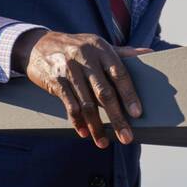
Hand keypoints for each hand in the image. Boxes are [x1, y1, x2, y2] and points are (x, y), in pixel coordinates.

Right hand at [14, 29, 150, 147]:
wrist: (38, 45)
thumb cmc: (76, 46)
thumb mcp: (98, 44)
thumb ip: (122, 52)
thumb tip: (148, 52)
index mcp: (101, 49)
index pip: (119, 74)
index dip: (129, 94)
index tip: (137, 114)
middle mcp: (86, 58)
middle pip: (105, 93)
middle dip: (117, 118)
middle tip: (126, 137)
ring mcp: (70, 70)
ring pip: (87, 104)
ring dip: (96, 126)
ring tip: (104, 142)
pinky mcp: (56, 81)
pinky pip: (70, 106)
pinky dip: (77, 121)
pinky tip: (84, 133)